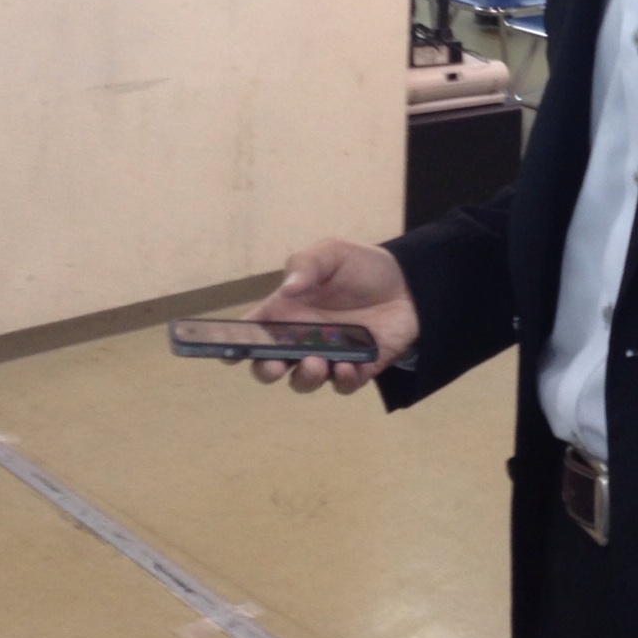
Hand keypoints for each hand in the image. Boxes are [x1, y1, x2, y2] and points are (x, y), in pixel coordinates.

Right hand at [243, 239, 418, 394]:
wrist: (410, 282)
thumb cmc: (363, 268)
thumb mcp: (332, 253)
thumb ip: (306, 266)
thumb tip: (287, 290)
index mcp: (286, 312)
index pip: (252, 332)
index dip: (233, 344)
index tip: (227, 352)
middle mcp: (301, 339)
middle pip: (269, 366)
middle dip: (265, 370)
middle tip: (274, 364)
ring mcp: (327, 357)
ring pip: (303, 381)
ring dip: (304, 377)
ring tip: (316, 362)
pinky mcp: (357, 368)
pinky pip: (341, 385)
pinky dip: (340, 380)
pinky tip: (347, 366)